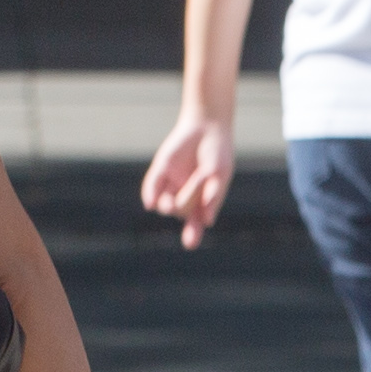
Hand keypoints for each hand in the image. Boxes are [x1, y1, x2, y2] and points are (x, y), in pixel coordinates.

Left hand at [142, 109, 233, 247]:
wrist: (206, 127)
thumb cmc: (218, 153)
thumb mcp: (219, 175)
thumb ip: (213, 196)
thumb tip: (207, 221)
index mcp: (202, 201)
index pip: (196, 222)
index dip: (193, 234)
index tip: (190, 244)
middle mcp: (184, 196)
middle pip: (182, 212)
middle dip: (189, 201)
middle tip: (202, 179)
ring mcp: (171, 185)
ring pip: (166, 205)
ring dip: (170, 205)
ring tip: (171, 203)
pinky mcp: (160, 172)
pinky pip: (152, 188)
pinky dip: (151, 196)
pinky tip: (152, 203)